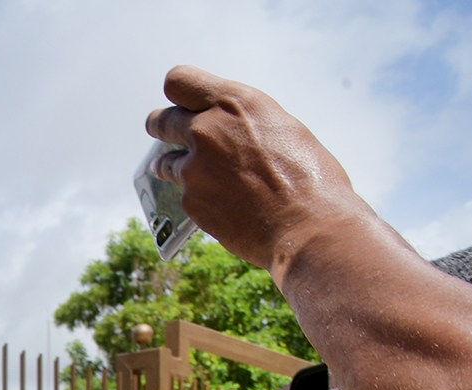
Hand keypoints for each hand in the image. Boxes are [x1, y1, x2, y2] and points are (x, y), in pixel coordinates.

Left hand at [144, 66, 369, 276]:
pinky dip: (196, 198)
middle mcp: (207, 129)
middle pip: (161, 121)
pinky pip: (183, 194)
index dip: (179, 93)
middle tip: (163, 132)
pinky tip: (219, 205)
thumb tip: (229, 127)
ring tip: (184, 171)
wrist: (307, 226)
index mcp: (236, 103)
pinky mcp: (190, 201)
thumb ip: (245, 123)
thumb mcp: (283, 129)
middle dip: (162, 127)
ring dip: (169, 164)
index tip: (182, 103)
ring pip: (163, 161)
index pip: (179, 81)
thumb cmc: (310, 177)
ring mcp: (194, 168)